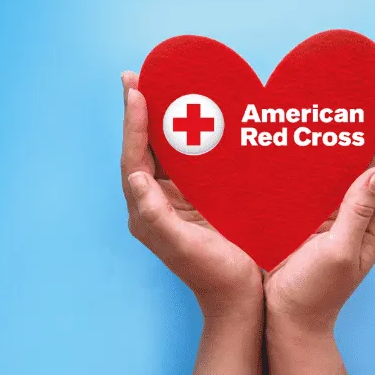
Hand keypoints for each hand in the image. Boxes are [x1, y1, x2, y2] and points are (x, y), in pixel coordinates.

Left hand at [119, 71, 262, 319]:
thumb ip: (155, 216)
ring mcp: (174, 201)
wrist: (240, 298)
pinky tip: (197, 118)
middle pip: (142, 148)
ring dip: (160, 119)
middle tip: (137, 76)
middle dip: (139, 112)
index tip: (136, 90)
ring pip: (162, 151)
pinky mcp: (194, 201)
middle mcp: (154, 203)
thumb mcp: (184, 247)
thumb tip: (136, 178)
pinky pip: (185, 161)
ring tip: (160, 86)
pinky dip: (186, 136)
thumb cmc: (215, 274)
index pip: (133, 158)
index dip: (134, 123)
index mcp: (146, 212)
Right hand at [264, 95, 374, 334]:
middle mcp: (367, 213)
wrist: (289, 317)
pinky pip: (332, 176)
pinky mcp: (321, 213)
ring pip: (360, 164)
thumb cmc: (315, 292)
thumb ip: (358, 213)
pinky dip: (330, 152)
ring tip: (350, 102)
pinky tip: (317, 135)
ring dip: (359, 134)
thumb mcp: (340, 254)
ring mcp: (344, 212)